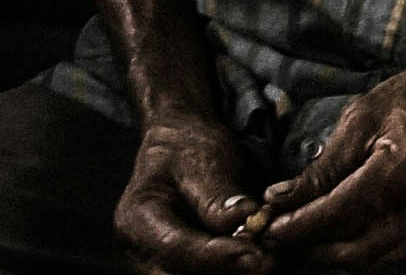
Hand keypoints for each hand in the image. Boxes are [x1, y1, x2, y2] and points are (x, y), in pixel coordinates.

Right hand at [112, 117, 266, 274]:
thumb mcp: (203, 159)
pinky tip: (257, 255)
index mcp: (137, 219)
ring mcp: (159, 262)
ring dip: (232, 269)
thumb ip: (219, 197)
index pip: (175, 249)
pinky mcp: (181, 267)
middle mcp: (142, 250)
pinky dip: (232, 266)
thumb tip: (245, 220)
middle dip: (227, 269)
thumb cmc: (188, 148)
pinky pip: (207, 272)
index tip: (257, 255)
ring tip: (266, 254)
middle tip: (268, 257)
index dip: (219, 256)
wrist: (179, 143)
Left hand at [254, 58, 405, 268]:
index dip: (298, 228)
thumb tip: (280, 199)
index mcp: (403, 169)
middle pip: (355, 251)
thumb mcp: (362, 117)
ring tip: (302, 242)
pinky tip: (338, 237)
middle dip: (310, 252)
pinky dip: (360, 250)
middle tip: (279, 242)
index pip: (339, 215)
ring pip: (373, 260)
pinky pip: (393, 252)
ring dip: (332, 256)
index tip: (267, 229)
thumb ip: (323, 166)